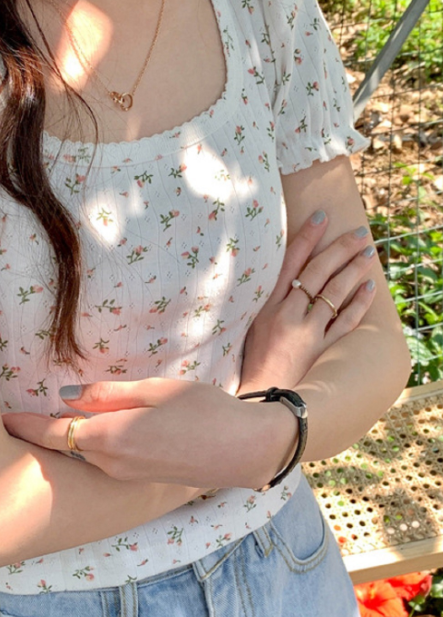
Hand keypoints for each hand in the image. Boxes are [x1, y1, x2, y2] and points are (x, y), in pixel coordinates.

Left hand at [2, 379, 296, 490]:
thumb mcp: (155, 390)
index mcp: (110, 438)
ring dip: (65, 440)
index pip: (54, 433)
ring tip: (49, 420)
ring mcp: (124, 475)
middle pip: (64, 447)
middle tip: (16, 418)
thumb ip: (108, 394)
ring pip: (83, 454)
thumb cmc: (203, 410)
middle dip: (40, 434)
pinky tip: (92, 432)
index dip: (25, 426)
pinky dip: (89, 447)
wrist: (244, 450)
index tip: (1, 419)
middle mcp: (110, 464)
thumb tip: (67, 396)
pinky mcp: (138, 479)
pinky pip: (102, 461)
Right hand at [239, 210, 377, 393]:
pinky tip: (368, 287)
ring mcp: (306, 333)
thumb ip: (264, 304)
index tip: (321, 216)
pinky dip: (358, 303)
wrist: (258, 400)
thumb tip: (280, 280)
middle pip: (317, 273)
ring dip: (353, 270)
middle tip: (358, 232)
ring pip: (334, 293)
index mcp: (266, 307)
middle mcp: (287, 316)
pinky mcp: (321, 350)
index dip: (306, 237)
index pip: (289, 263)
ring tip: (368, 253)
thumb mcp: (247, 328)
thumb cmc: (250, 364)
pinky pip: (345, 322)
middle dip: (339, 249)